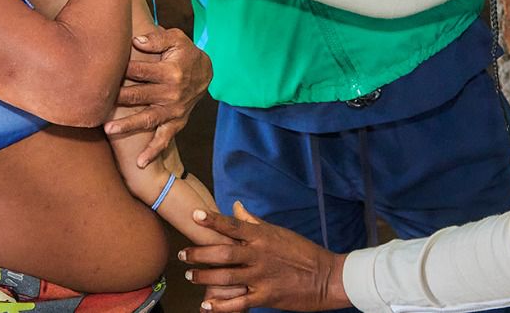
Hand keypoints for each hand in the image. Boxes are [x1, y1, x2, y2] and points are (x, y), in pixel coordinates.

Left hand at [105, 28, 211, 166]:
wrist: (206, 73)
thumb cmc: (185, 53)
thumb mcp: (176, 39)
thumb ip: (157, 38)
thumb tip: (136, 40)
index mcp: (171, 71)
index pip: (142, 71)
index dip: (124, 70)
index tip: (105, 71)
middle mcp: (173, 93)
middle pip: (141, 96)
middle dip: (119, 99)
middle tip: (98, 103)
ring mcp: (174, 110)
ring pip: (148, 119)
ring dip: (128, 125)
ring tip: (109, 130)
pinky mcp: (177, 122)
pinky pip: (165, 139)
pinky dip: (153, 151)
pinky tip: (139, 163)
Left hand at [180, 203, 349, 311]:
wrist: (326, 277)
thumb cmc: (302, 252)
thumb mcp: (278, 232)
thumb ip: (253, 222)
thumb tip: (235, 207)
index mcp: (262, 237)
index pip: (233, 225)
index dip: (213, 220)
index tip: (194, 216)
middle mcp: (259, 255)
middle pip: (223, 252)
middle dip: (199, 254)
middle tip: (183, 254)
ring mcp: (261, 277)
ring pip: (225, 277)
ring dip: (204, 277)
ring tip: (190, 275)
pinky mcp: (266, 297)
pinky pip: (238, 303)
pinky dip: (220, 306)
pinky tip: (206, 306)